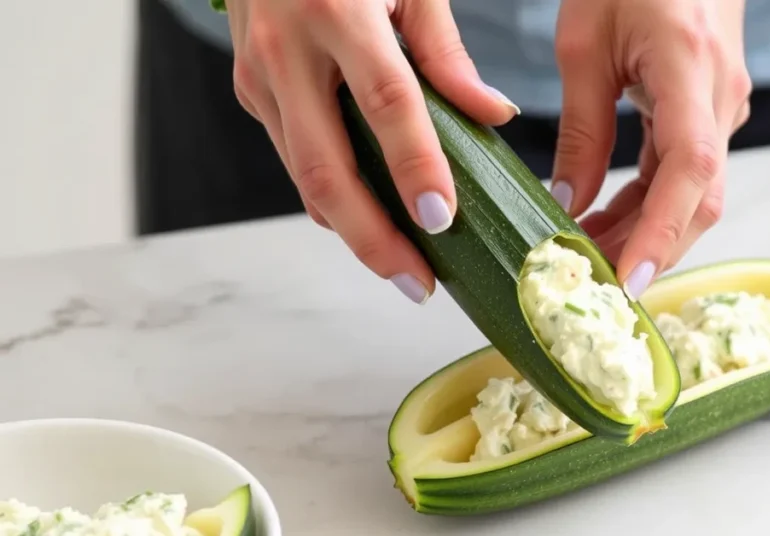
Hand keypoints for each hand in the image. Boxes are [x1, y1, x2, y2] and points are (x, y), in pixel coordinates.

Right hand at [223, 0, 519, 302]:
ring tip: (402, 266)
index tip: (442, 219)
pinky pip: (292, 158)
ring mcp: (258, 74)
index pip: (386, 104)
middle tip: (416, 283)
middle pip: (326, 168)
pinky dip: (332, 196)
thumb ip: (445, 51)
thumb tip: (493, 115)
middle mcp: (287, 48)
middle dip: (372, 238)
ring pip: (302, 177)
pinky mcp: (249, 89)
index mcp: (339, 10)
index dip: (414, 166)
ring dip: (352, 230)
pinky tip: (368, 219)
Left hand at [549, 0, 751, 298]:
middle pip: (699, 199)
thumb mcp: (583, 44)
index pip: (689, 171)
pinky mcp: (711, 109)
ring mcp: (723, 104)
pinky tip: (608, 223)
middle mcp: (720, 95)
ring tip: (587, 260)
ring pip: (693, 193)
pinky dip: (648, 204)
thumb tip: (569, 203)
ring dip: (644, 232)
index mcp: (690, 68)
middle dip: (648, 249)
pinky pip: (685, 171)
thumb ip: (581, 130)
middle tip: (591, 288)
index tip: (628, 281)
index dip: (661, 233)